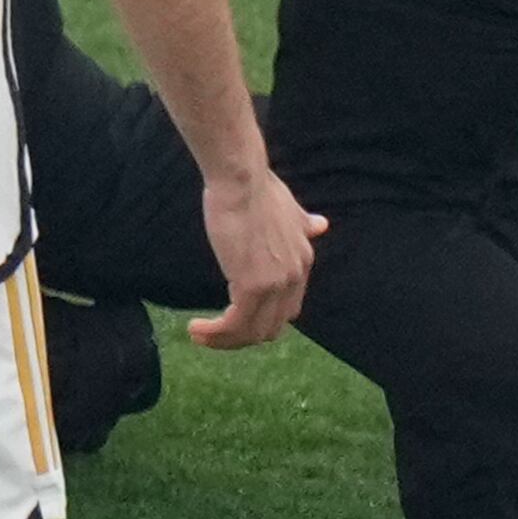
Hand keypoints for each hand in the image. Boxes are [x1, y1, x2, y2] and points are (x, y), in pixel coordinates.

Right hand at [185, 169, 323, 348]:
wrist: (241, 177)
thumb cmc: (257, 186)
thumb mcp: (289, 207)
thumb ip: (303, 223)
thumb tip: (321, 225)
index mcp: (302, 261)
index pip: (286, 310)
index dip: (258, 319)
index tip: (230, 315)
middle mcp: (294, 277)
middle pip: (271, 328)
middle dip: (240, 336)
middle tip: (212, 332)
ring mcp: (275, 284)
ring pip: (252, 333)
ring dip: (223, 341)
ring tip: (198, 334)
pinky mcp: (252, 286)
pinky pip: (234, 325)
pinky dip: (215, 334)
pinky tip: (196, 328)